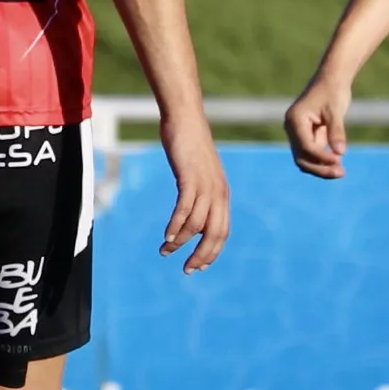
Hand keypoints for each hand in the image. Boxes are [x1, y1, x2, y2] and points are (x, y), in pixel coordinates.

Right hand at [157, 111, 230, 269]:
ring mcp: (206, 185)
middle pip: (214, 233)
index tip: (199, 266)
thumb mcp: (198, 174)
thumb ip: (198, 193)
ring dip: (181, 241)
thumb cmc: (189, 146)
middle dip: (201, 255)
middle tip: (187, 269)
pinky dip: (176, 225)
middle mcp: (218, 193)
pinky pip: (185, 208)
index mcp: (222, 194)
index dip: (212, 252)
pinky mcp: (190, 178)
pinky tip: (167, 236)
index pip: (222, 231)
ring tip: (166, 251)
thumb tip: (191, 213)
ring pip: (198, 224)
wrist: (185, 119)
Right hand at [281, 71, 351, 180]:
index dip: (322, 157)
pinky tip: (338, 163)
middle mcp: (292, 128)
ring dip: (321, 167)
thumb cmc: (333, 91)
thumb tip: (340, 153)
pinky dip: (323, 161)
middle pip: (302, 157)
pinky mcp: (306, 136)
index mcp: (295, 119)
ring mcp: (298, 133)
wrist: (331, 80)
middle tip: (341, 172)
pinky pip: (312, 154)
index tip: (339, 161)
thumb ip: (336, 131)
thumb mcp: (336, 111)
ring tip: (341, 171)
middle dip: (320, 168)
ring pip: (305, 159)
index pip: (305, 146)